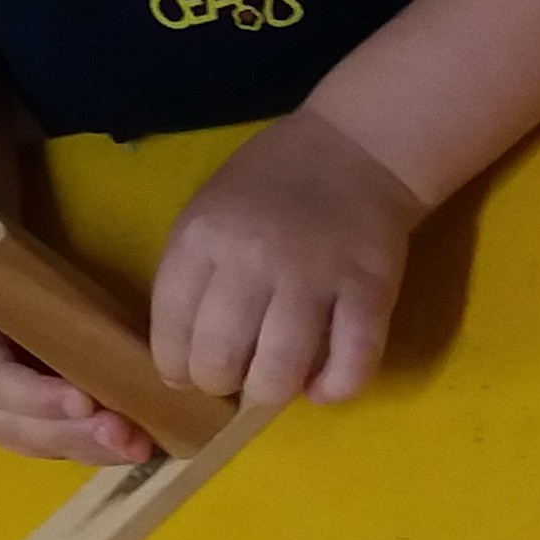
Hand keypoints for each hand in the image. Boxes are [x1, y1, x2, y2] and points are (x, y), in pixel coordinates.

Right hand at [0, 305, 154, 464]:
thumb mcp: (8, 277)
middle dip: (73, 435)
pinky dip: (92, 448)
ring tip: (137, 447)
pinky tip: (131, 446)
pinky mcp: (9, 434)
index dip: (38, 399)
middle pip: (16, 429)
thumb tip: (101, 318)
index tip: (85, 402)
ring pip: (37, 447)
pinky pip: (51, 448)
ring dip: (91, 450)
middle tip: (123, 434)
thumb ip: (42, 303)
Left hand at [151, 108, 425, 406]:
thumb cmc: (268, 186)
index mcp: (203, 237)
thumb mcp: (206, 214)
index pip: (170, 330)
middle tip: (234, 374)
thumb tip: (179, 367)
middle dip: (220, 383)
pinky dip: (333, 390)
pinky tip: (321, 387)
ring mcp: (315, 275)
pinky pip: (351, 365)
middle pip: (220, 359)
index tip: (188, 372)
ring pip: (280, 372)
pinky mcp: (370, 289)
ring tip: (273, 379)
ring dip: (270, 391)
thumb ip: (189, 279)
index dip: (175, 368)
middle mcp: (253, 257)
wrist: (354, 148)